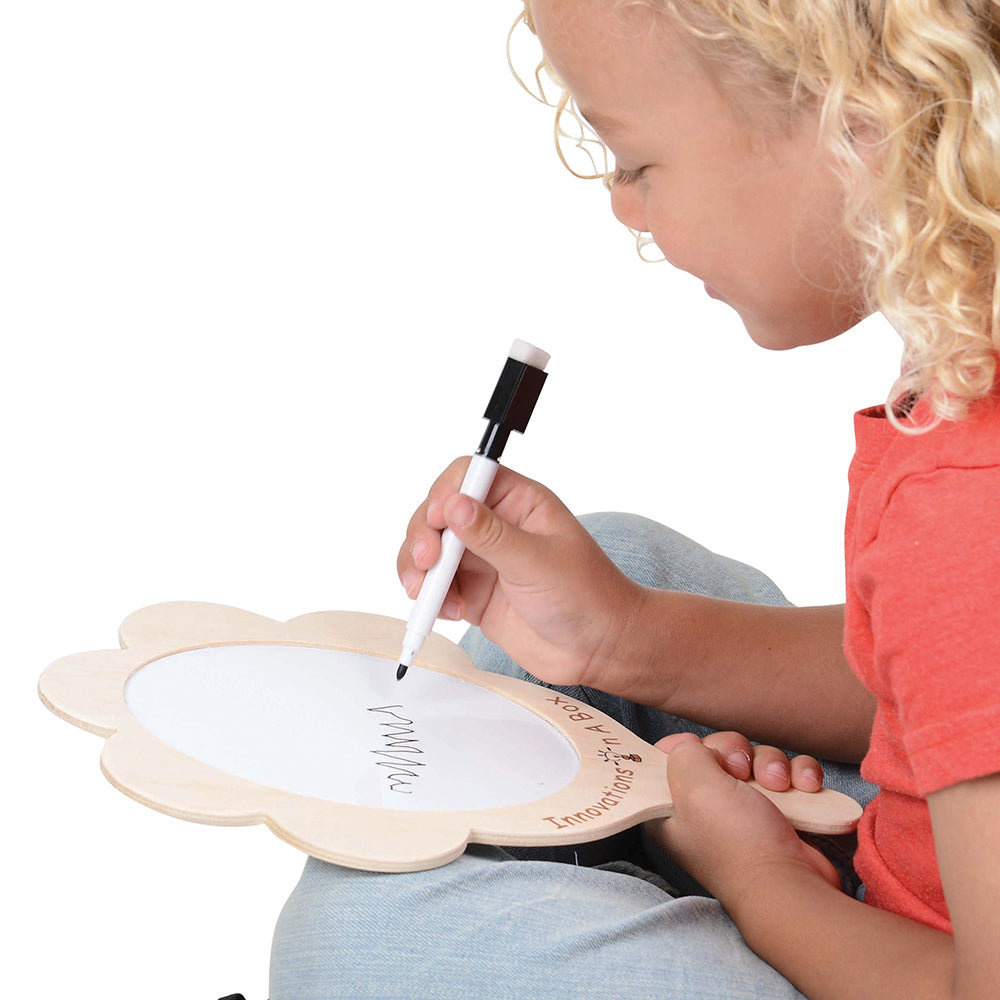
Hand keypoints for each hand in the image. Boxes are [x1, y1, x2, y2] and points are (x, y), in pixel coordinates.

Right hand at [397, 457, 642, 688]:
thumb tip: (454, 506)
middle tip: (426, 563)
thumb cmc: (587, 596)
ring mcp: (483, 560)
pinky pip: (437, 587)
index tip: (437, 519)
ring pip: (431, 551)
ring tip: (426, 594)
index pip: (468, 476)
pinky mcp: (474, 593)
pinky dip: (431, 598)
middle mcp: (496, 525)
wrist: (599, 649)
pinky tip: (449, 612)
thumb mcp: (538, 561)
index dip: (445, 492)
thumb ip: (492, 535)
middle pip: (439, 513)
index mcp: (519, 502)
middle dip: (424, 536)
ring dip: (418, 570)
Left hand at [646, 732, 841, 907]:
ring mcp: (745, 810)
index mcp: (671, 807)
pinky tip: (805, 787)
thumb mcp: (694, 787)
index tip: (701, 751)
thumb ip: (684, 754)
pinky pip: (789, 773)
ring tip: (780, 786)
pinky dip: (799, 775)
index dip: (686, 747)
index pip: (668, 757)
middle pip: (718, 751)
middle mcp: (705, 807)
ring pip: (756, 759)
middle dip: (736, 753)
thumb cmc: (738, 843)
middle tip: (742, 772)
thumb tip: (694, 747)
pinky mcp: (780, 812)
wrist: (792, 885)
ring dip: (772, 764)